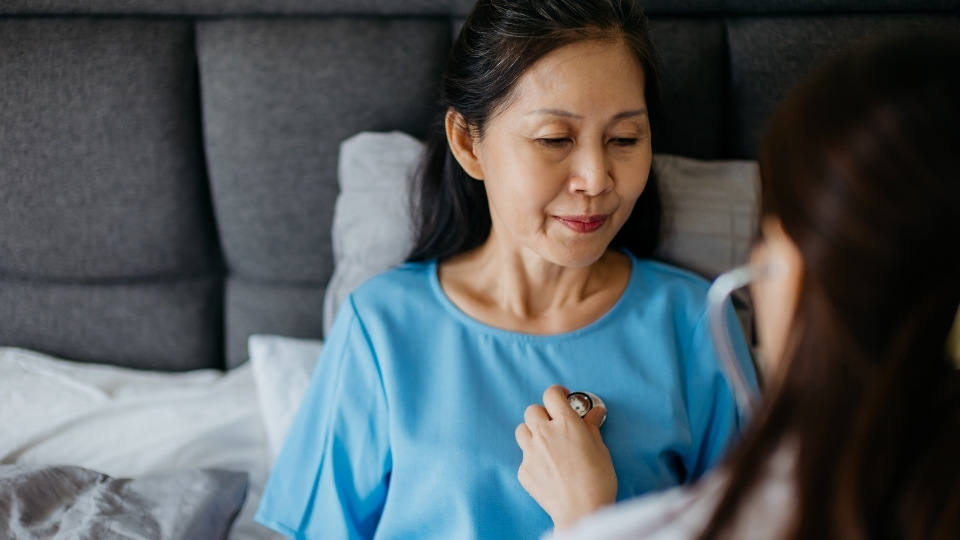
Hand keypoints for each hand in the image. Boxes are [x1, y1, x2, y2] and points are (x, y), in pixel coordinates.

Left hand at [515, 385, 617, 529]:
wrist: (582, 511)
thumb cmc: (597, 480)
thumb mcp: (600, 448)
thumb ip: (592, 426)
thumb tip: (595, 412)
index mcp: (566, 423)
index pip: (551, 394)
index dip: (558, 393)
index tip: (563, 398)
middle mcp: (544, 434)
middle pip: (532, 410)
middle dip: (543, 414)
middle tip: (555, 424)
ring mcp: (531, 452)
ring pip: (522, 430)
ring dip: (532, 432)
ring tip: (546, 444)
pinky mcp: (524, 470)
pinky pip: (523, 456)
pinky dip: (533, 458)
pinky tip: (547, 468)